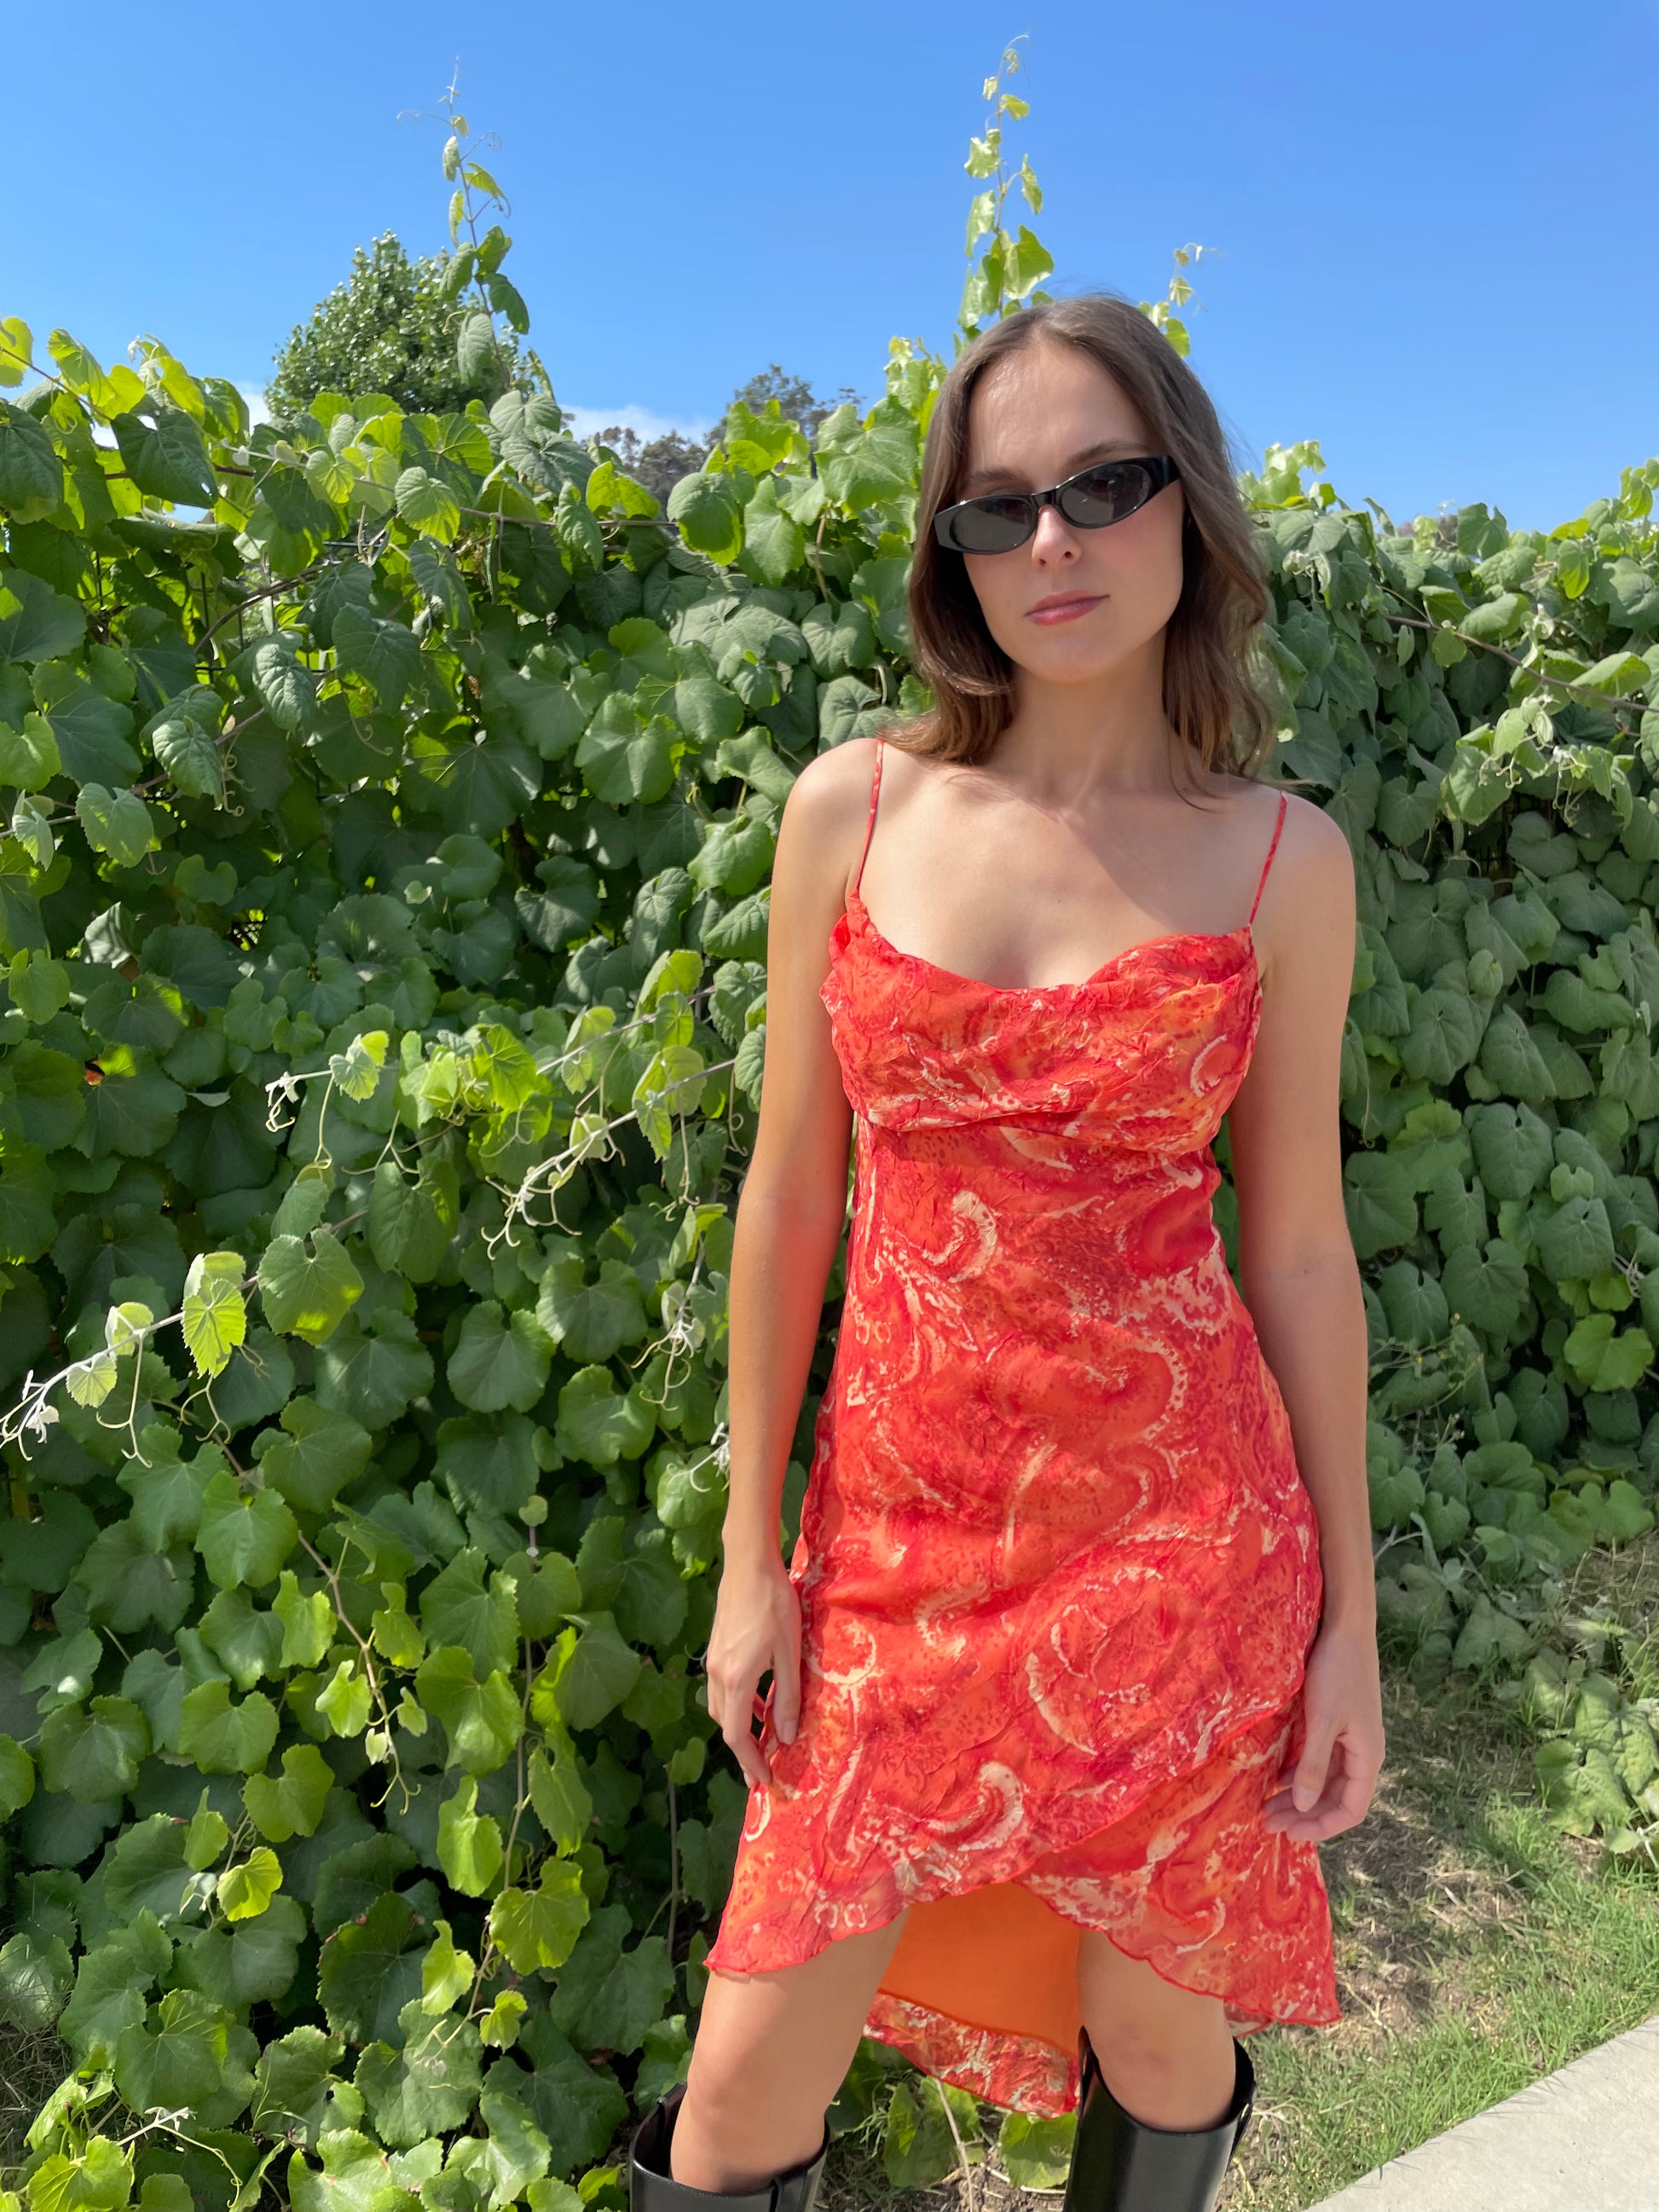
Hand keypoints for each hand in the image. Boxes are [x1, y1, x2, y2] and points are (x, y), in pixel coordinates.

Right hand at [703, 1548, 802, 1790]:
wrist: (748, 1565)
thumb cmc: (775, 1605)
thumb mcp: (789, 1652)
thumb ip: (787, 1696)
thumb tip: (785, 1737)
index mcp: (736, 1679)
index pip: (737, 1735)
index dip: (750, 1762)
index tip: (764, 1780)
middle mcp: (718, 1675)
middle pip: (725, 1726)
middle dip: (743, 1752)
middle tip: (762, 1770)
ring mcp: (713, 1661)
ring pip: (721, 1707)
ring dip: (740, 1727)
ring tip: (763, 1739)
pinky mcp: (716, 1649)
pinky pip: (722, 1689)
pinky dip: (737, 1704)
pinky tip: (758, 1700)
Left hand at [1262, 1617, 1384, 1842]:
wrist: (1345, 1628)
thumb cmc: (1337, 1672)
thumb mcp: (1322, 1720)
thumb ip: (1313, 1765)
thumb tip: (1304, 1807)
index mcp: (1368, 1758)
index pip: (1350, 1810)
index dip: (1322, 1827)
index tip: (1290, 1834)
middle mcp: (1363, 1754)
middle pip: (1336, 1799)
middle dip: (1304, 1814)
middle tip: (1268, 1822)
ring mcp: (1350, 1739)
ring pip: (1326, 1781)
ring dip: (1300, 1796)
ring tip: (1267, 1807)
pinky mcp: (1337, 1724)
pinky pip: (1320, 1761)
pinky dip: (1300, 1774)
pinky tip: (1277, 1779)